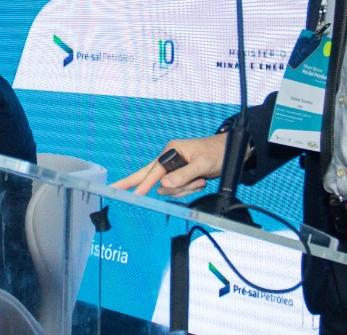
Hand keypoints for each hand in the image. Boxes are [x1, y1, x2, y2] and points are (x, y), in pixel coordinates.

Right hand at [111, 134, 227, 196]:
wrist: (231, 153)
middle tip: (115, 189)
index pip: (154, 171)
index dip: (144, 184)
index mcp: (172, 151)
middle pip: (148, 174)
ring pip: (168, 188)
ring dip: (184, 189)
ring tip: (200, 180)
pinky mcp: (181, 177)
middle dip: (134, 183)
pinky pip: (178, 190)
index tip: (135, 194)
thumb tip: (164, 184)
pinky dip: (189, 189)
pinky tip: (200, 181)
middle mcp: (170, 159)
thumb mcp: (202, 164)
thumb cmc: (216, 152)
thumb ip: (183, 175)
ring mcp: (175, 169)